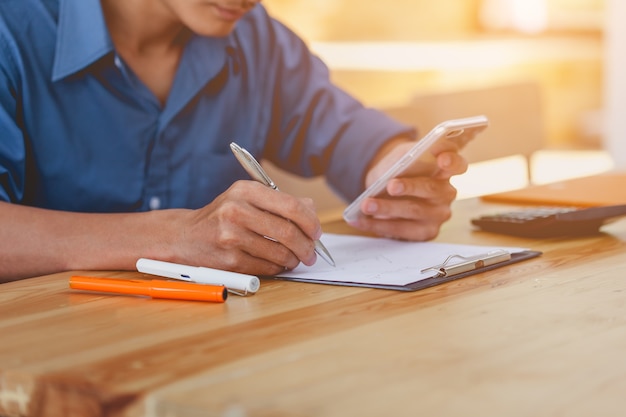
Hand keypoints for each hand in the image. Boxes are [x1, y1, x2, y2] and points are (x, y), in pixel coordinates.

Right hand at [172, 181, 321, 275]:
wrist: (185, 236)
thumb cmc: (223, 216)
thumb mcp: (246, 198)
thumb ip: (279, 201)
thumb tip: (311, 211)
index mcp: (245, 190)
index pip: (291, 206)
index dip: (310, 222)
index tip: (317, 232)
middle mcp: (237, 211)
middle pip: (288, 232)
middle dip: (307, 246)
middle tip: (312, 253)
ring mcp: (231, 237)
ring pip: (280, 253)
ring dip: (294, 259)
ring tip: (295, 259)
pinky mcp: (229, 260)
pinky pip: (267, 267)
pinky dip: (278, 268)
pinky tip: (277, 264)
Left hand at [347, 141, 467, 240]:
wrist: (384, 188)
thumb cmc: (398, 170)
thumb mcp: (401, 156)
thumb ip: (406, 158)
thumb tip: (401, 166)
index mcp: (446, 170)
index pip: (457, 164)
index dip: (451, 160)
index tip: (440, 158)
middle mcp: (446, 193)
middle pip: (431, 189)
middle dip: (410, 187)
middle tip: (391, 186)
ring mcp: (438, 215)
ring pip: (413, 211)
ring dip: (387, 208)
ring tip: (366, 204)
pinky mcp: (425, 233)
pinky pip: (400, 230)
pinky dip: (377, 224)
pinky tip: (360, 220)